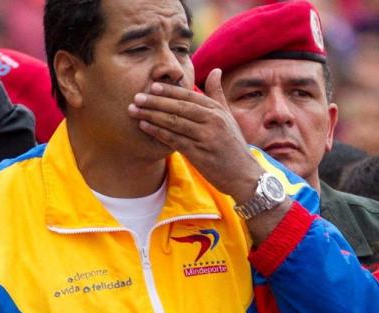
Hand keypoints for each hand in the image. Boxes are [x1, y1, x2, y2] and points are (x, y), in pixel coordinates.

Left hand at [128, 70, 261, 204]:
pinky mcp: (199, 154)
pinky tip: (144, 126)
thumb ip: (218, 94)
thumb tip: (215, 70)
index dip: (169, 91)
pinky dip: (158, 132)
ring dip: (151, 115)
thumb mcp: (229, 117)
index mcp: (218, 111)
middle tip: (136, 97)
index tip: (152, 86)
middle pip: (179, 108)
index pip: (190, 97)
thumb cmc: (234, 146)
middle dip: (155, 102)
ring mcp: (205, 138)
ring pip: (174, 123)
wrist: (244, 176)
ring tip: (134, 110)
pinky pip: (174, 140)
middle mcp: (212, 122)